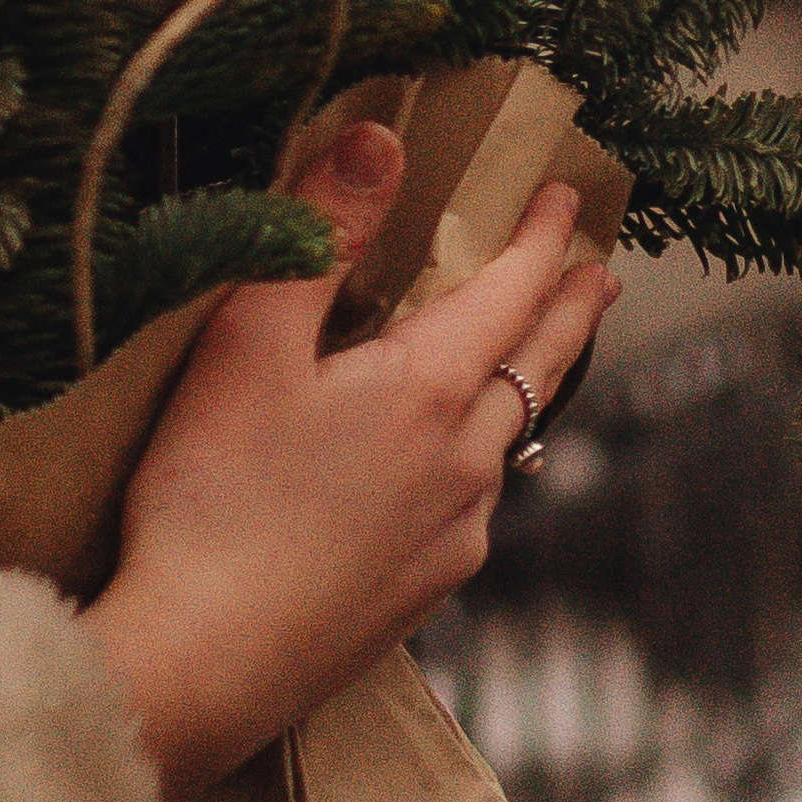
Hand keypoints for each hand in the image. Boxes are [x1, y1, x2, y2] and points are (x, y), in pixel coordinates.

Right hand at [83, 134, 617, 801]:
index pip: (509, 291)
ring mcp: (453, 536)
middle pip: (540, 366)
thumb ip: (317, 233)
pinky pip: (477, 502)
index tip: (568, 194)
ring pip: (511, 438)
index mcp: (427, 389)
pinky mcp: (423, 593)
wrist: (202, 664)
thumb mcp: (247, 342)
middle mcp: (463, 462)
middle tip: (599, 271)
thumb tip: (378, 137)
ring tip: (531, 360)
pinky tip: (453, 468)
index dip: (540, 236)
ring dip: (531, 383)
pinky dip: (484, 455)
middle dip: (570, 308)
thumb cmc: (211, 496)